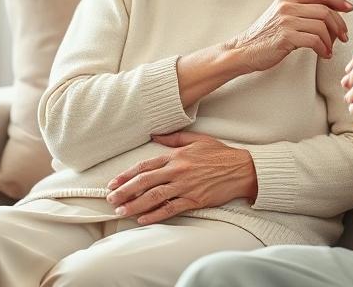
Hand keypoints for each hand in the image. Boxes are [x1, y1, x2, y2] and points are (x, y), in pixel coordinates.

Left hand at [105, 132, 256, 224]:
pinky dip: (156, 214)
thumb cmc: (220, 154)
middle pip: (145, 181)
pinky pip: (171, 208)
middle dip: (125, 191)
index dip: (127, 174)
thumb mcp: (197, 140)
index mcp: (176, 156)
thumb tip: (155, 133)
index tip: (113, 182)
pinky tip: (143, 219)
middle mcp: (178, 170)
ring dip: (135, 204)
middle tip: (110, 199)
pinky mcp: (194, 199)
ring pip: (154, 196)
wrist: (242, 168)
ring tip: (121, 211)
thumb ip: (174, 138)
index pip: (146, 165)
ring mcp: (185, 185)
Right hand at [227, 0, 352, 72]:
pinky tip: (324, 55)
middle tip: (344, 36)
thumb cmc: (264, 38)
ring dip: (332, 39)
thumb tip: (326, 17)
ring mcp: (286, 21)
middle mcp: (287, 7)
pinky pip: (314, 40)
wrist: (242, 51)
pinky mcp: (285, 37)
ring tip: (331, 49)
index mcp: (287, 0)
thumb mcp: (280, 18)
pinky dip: (324, 48)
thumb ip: (299, 13)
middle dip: (339, 24)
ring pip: (321, 25)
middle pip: (324, 10)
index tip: (349, 8)